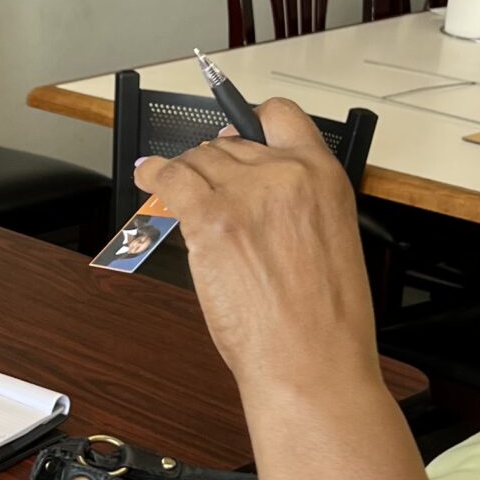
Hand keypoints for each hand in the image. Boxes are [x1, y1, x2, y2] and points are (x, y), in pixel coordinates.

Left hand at [136, 97, 375, 390]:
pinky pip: (170, 178)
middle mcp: (284, 174)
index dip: (253, 123)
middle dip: (214, 164)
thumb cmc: (325, 321)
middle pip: (229, 143)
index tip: (240, 132)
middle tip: (208, 189)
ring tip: (175, 186)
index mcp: (324, 177)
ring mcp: (244, 193)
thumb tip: (257, 186)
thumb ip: (297, 203)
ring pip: (197, 160)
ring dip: (185, 174)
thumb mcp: (331, 242)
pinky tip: (149, 178)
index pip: (281, 116)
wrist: (311, 362)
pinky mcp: (210, 218)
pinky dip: (154, 175)